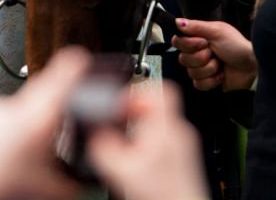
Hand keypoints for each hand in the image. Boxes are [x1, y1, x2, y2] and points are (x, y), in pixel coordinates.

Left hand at [0, 47, 89, 199]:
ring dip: (24, 128)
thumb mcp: (51, 190)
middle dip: (50, 113)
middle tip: (49, 139)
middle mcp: (13, 109)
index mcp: (37, 121)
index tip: (80, 59)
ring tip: (20, 158)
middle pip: (41, 97)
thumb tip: (85, 176)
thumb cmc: (2, 191)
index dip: (74, 68)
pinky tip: (3, 155)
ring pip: (19, 112)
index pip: (60, 81)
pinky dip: (3, 133)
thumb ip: (74, 178)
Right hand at [86, 81, 209, 199]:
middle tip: (115, 125)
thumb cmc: (163, 198)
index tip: (118, 103)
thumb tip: (92, 129)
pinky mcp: (181, 159)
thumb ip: (102, 144)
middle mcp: (180, 132)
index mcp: (168, 127)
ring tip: (121, 144)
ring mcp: (183, 146)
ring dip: (135, 127)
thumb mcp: (121, 170)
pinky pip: (161, 138)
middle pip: (154, 103)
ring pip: (156, 121)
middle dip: (129, 112)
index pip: (160, 86)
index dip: (135, 88)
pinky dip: (143, 142)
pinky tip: (133, 160)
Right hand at [173, 18, 256, 91]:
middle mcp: (197, 53)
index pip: (178, 41)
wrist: (252, 66)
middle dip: (201, 58)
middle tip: (215, 54)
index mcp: (198, 38)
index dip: (188, 44)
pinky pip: (198, 85)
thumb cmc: (237, 46)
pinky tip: (221, 75)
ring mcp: (201, 68)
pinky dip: (212, 81)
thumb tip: (177, 21)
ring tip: (221, 65)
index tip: (203, 42)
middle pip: (183, 59)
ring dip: (209, 69)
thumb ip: (196, 26)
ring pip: (191, 73)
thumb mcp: (218, 31)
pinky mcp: (207, 82)